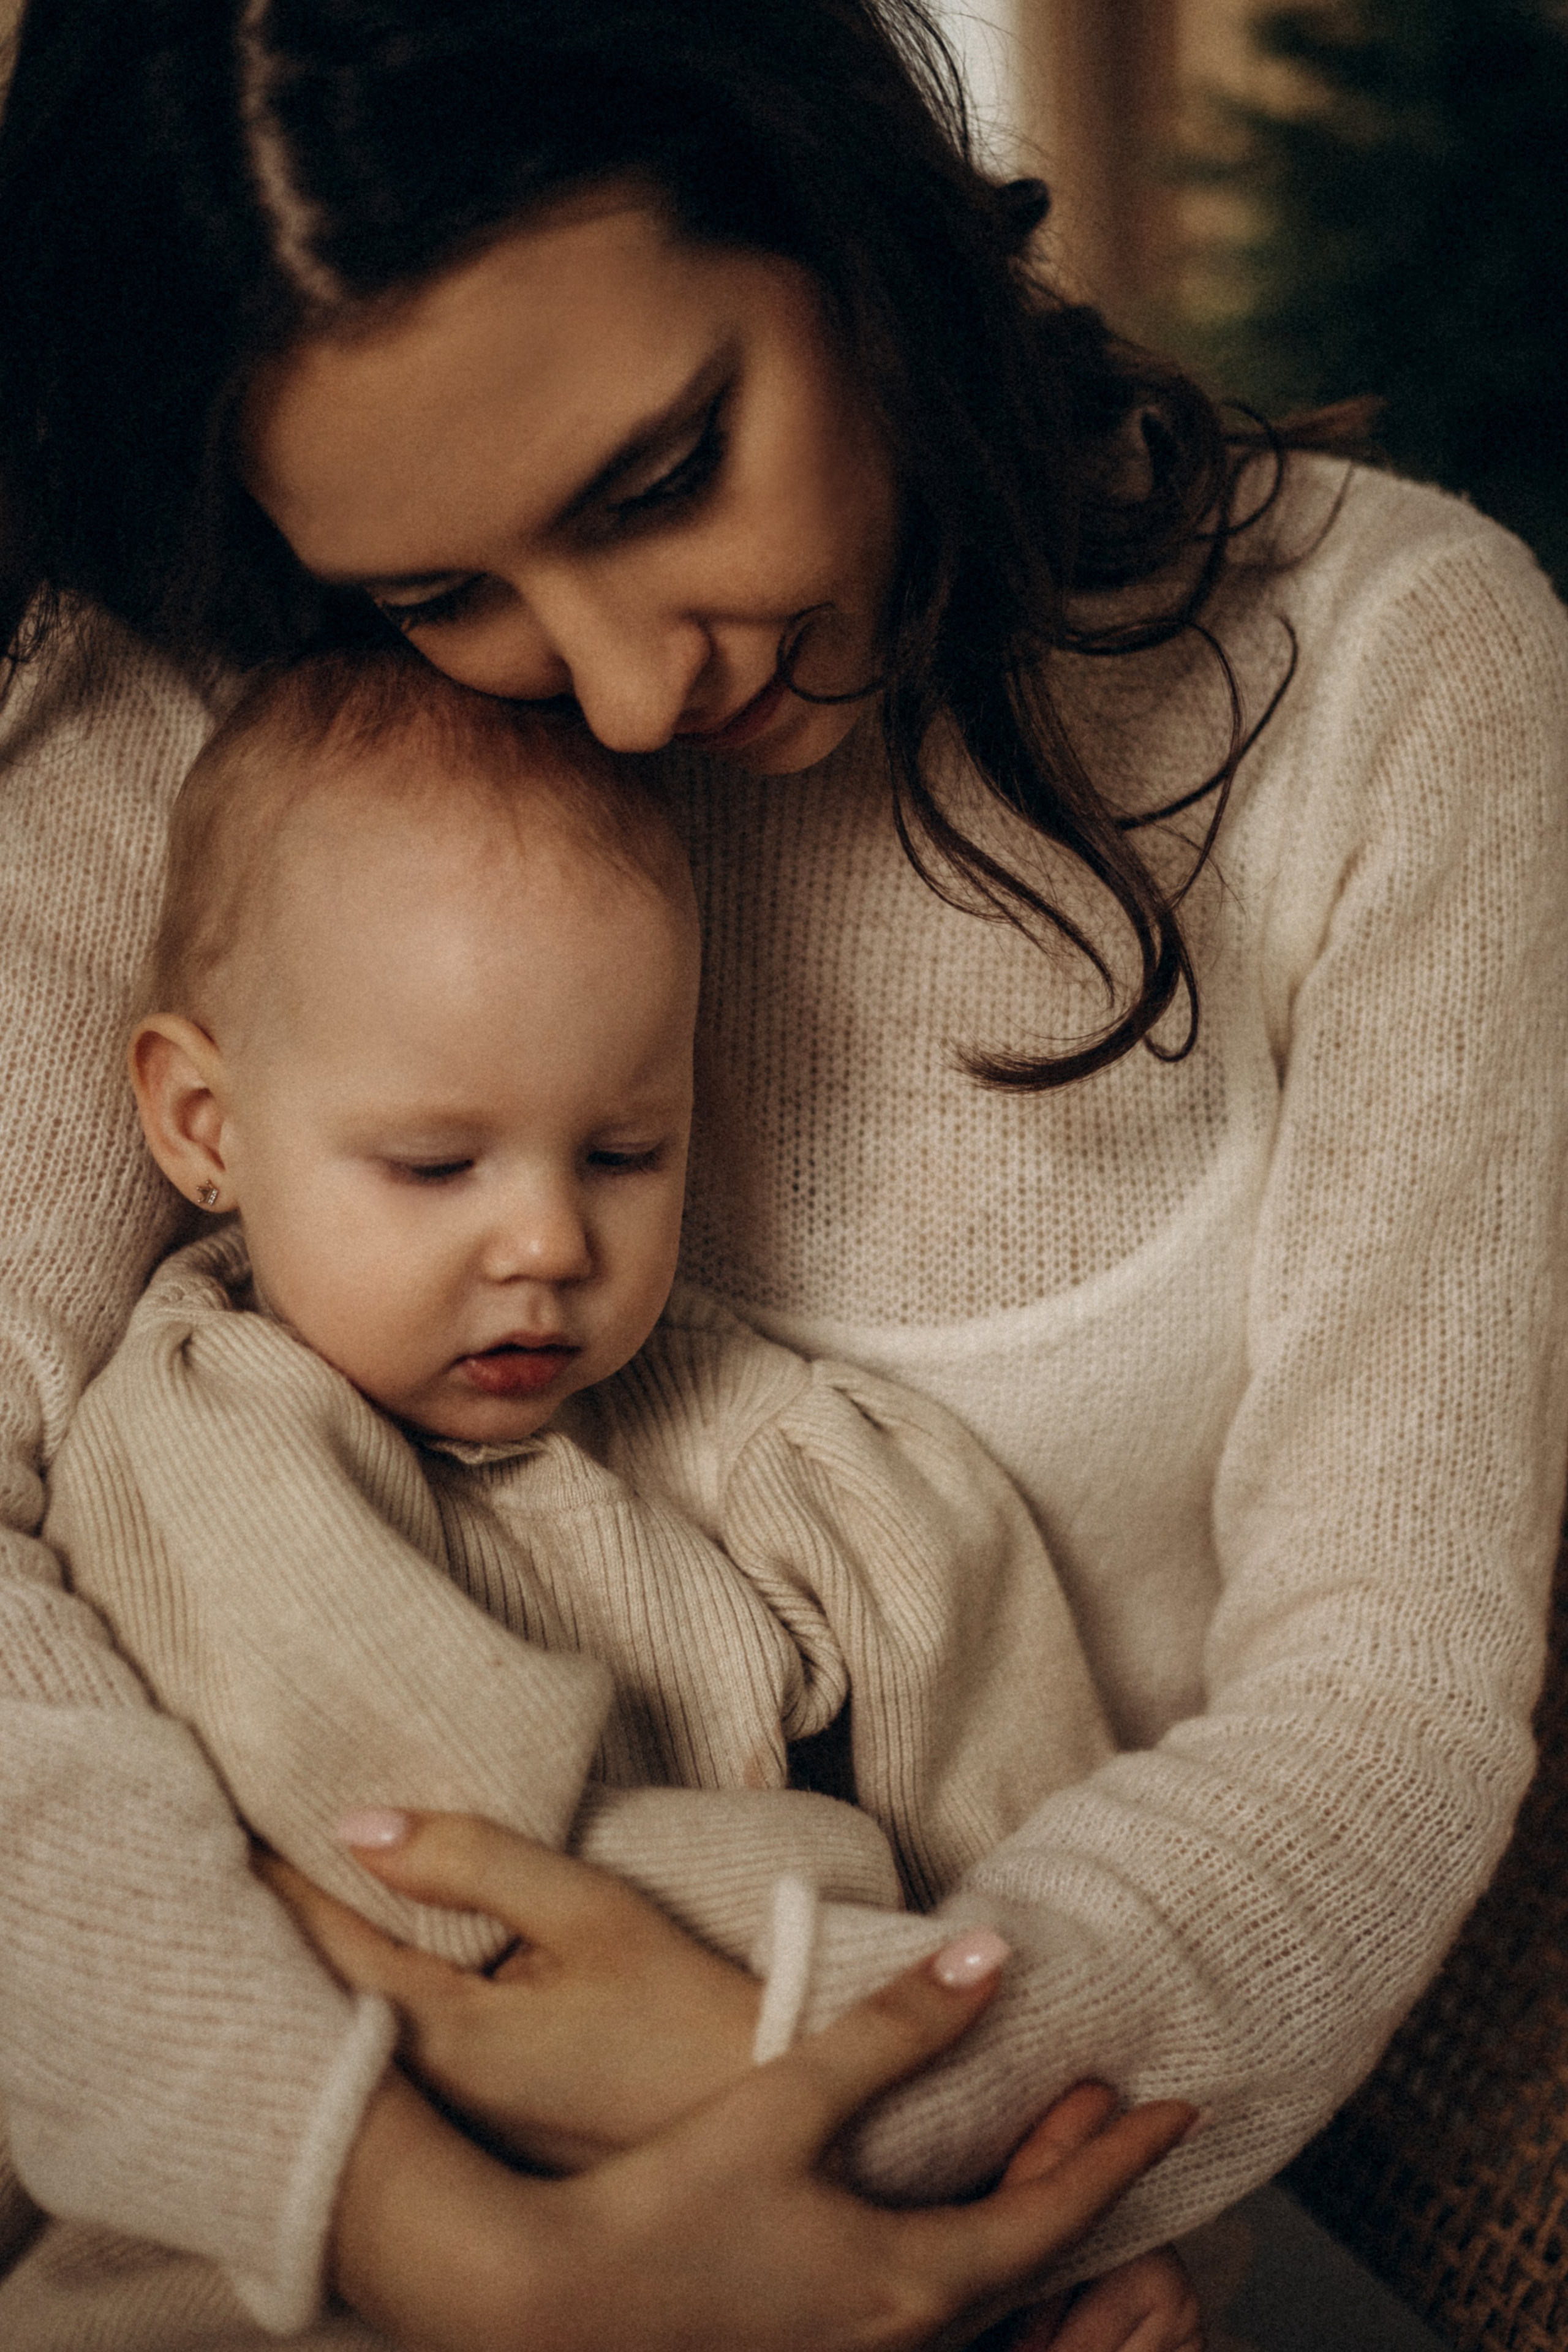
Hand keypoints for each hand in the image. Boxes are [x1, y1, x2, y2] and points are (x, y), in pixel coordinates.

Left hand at [260, 1810, 760, 2170]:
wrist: (754, 2099)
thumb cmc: (683, 2004)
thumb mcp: (588, 1910)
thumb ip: (473, 1859)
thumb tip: (356, 1825)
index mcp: (446, 2040)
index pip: (326, 1947)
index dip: (278, 1881)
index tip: (235, 1822)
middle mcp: (427, 2097)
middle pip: (322, 1997)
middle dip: (287, 1923)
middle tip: (247, 1848)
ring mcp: (447, 2125)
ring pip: (356, 2026)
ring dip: (328, 1959)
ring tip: (295, 1884)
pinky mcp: (473, 2129)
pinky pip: (394, 2053)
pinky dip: (371, 1995)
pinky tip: (374, 1949)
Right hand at [334, 1932, 1196, 2351]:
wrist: (547, 2307)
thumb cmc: (663, 2207)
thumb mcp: (787, 2103)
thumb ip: (893, 2032)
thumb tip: (990, 1959)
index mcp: (912, 2283)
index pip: (1057, 2217)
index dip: (1124, 2158)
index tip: (1178, 2112)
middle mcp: (903, 2342)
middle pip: (1032, 2264)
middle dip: (1085, 2184)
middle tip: (1118, 2111)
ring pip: (984, 2299)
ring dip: (1027, 2225)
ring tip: (1044, 2148)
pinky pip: (929, 2315)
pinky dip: (970, 2261)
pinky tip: (945, 2215)